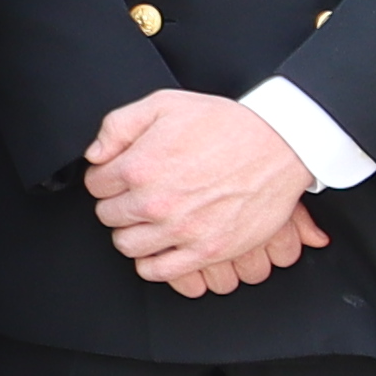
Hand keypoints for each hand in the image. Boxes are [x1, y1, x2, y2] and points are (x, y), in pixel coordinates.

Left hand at [84, 88, 330, 293]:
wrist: (280, 145)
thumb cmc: (225, 124)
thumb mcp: (164, 104)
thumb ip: (118, 126)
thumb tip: (95, 155)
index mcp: (140, 166)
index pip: (96, 185)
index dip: (107, 178)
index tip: (122, 175)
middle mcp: (156, 202)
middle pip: (108, 216)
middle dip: (118, 204)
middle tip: (138, 195)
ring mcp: (181, 230)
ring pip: (127, 245)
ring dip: (132, 232)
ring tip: (149, 219)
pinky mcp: (207, 251)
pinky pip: (158, 271)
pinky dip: (152, 262)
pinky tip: (160, 245)